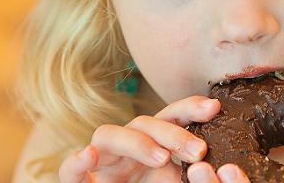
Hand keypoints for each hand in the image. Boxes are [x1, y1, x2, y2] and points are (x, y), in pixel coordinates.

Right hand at [58, 95, 249, 182]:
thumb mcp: (173, 182)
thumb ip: (186, 172)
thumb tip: (212, 166)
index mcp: (151, 145)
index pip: (169, 119)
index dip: (189, 109)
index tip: (214, 108)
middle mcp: (125, 147)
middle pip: (144, 123)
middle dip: (172, 133)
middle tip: (199, 150)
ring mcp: (100, 161)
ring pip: (108, 134)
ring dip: (135, 143)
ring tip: (161, 158)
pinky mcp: (77, 180)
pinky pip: (69, 168)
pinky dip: (76, 161)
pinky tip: (90, 156)